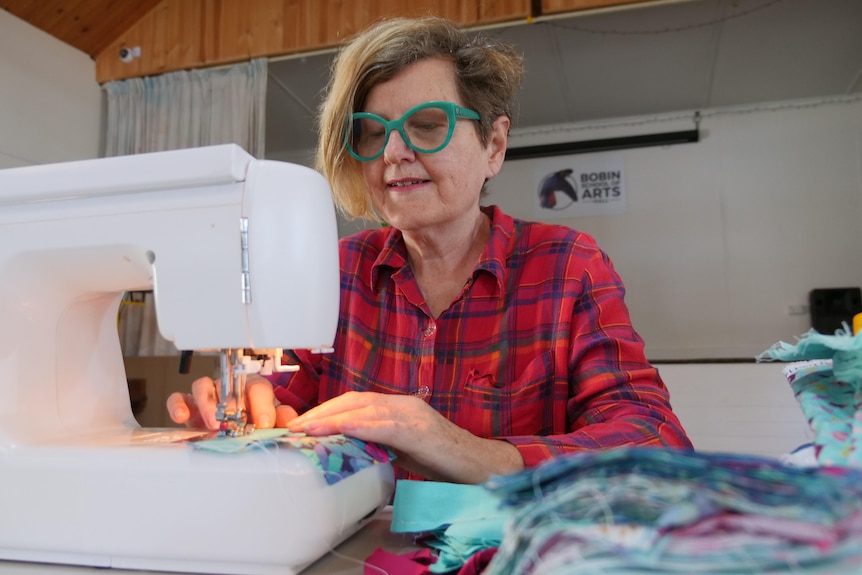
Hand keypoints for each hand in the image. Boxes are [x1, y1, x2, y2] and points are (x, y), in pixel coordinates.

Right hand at [166, 375, 298, 429]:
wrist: (234, 433)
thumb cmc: (254, 421)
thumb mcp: (272, 421)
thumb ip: (283, 419)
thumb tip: (290, 421)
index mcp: (254, 389)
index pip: (258, 388)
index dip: (262, 405)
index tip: (264, 423)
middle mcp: (230, 388)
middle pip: (229, 384)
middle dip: (232, 403)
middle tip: (235, 422)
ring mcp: (208, 395)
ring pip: (203, 387)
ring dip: (207, 404)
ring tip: (212, 423)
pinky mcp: (190, 406)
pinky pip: (179, 398)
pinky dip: (178, 405)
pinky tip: (181, 416)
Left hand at [286, 391, 523, 482]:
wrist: (478, 466)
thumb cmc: (442, 460)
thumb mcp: (403, 448)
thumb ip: (379, 442)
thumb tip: (348, 448)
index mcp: (398, 406)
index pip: (355, 401)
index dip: (327, 409)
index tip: (302, 423)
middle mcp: (403, 404)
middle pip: (354, 400)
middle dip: (322, 412)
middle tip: (295, 426)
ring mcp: (413, 415)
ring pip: (366, 409)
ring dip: (333, 418)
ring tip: (308, 429)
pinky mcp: (420, 431)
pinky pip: (385, 426)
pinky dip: (361, 426)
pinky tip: (342, 429)